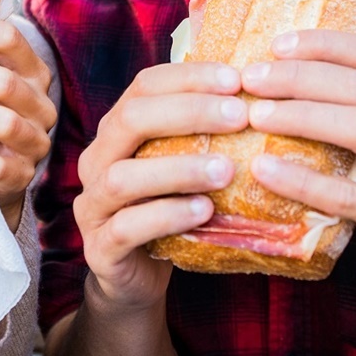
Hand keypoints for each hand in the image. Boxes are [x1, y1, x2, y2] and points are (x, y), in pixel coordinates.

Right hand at [72, 62, 246, 313]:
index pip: (145, 86)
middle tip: (240, 116)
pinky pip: (127, 228)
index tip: (237, 80)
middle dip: (188, 112)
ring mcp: (93, 205)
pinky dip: (167, 215)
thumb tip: (263, 93)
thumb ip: (204, 133)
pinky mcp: (100, 248)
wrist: (137, 278)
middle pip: (131, 120)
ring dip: (179, 169)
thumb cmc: (169, 210)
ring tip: (227, 170)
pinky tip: (204, 211)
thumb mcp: (184, 165)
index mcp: (116, 130)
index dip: (190, 77)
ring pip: (123, 177)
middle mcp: (97, 160)